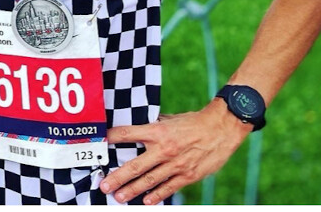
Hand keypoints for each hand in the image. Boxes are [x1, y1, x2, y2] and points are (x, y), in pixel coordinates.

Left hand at [100, 100, 251, 204]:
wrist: (220, 129)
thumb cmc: (192, 122)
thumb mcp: (169, 120)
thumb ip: (153, 126)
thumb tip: (138, 128)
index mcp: (157, 131)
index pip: (127, 134)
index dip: (112, 138)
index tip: (100, 142)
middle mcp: (163, 149)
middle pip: (135, 166)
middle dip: (118, 177)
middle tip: (104, 185)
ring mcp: (175, 164)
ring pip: (149, 181)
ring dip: (132, 190)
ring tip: (119, 197)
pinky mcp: (187, 175)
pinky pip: (168, 188)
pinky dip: (156, 196)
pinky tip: (146, 202)